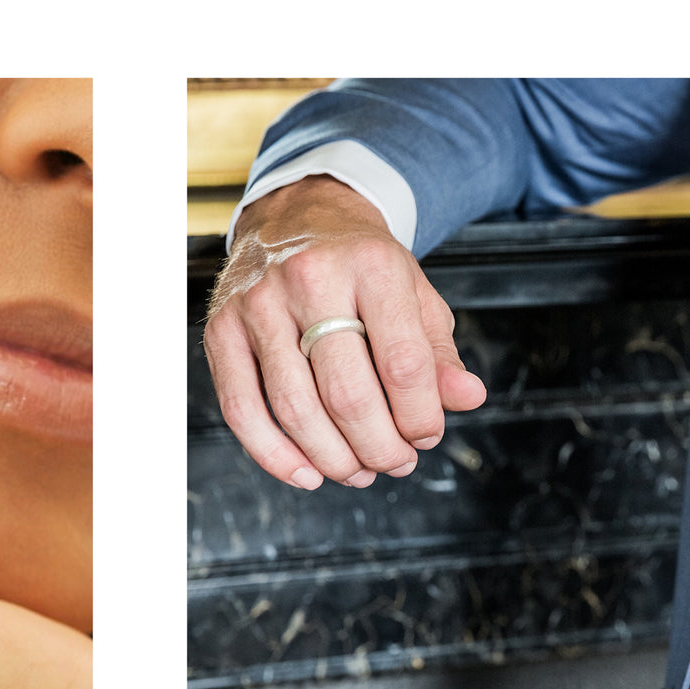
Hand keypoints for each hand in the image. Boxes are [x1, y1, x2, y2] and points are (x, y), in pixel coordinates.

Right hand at [203, 174, 485, 489]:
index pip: (402, 362)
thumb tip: (467, 398)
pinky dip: (273, 454)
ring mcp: (258, 304)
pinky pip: (241, 408)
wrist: (296, 215)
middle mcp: (310, 278)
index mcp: (371, 264)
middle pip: (347, 394)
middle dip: (378, 447)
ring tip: (358, 470)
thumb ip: (438, 350)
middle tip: (395, 462)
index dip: (420, 416)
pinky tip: (305, 472)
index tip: (427, 435)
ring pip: (294, 408)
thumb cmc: (358, 263)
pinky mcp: (222, 328)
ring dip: (332, 457)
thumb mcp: (413, 292)